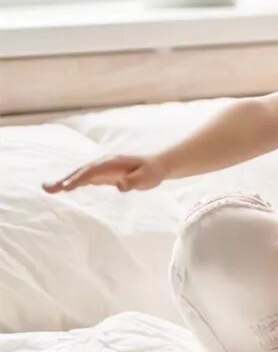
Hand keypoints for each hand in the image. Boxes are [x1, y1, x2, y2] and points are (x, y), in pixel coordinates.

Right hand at [43, 154, 167, 193]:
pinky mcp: (103, 174)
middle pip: (81, 171)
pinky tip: (62, 188)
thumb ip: (133, 182)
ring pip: (80, 174)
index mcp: (113, 163)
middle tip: (47, 188)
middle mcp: (104, 163)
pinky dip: (72, 182)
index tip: (65, 187)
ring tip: (47, 189)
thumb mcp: (146, 178)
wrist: (157, 165)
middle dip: (64, 179)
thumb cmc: (151, 172)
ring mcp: (102, 168)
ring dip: (64, 180)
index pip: (92, 172)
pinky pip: (85, 178)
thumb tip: (120, 185)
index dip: (78, 179)